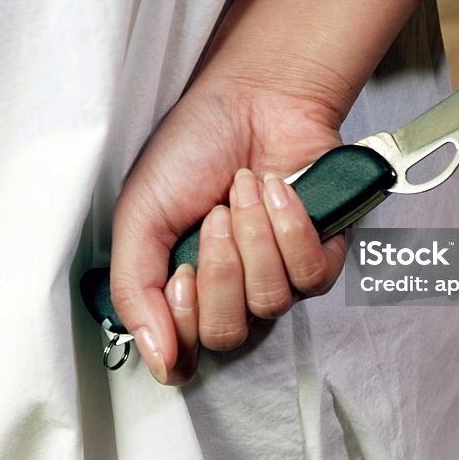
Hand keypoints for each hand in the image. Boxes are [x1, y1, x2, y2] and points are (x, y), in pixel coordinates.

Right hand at [110, 75, 346, 384]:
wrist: (249, 98)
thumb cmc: (192, 150)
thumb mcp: (140, 215)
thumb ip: (136, 289)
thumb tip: (158, 362)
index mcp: (182, 286)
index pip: (184, 354)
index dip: (183, 322)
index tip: (181, 273)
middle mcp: (230, 291)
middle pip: (227, 334)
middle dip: (220, 269)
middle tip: (214, 216)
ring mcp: (278, 276)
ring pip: (270, 302)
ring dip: (255, 238)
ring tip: (243, 191)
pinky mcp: (322, 255)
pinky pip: (311, 275)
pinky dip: (291, 228)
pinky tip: (277, 190)